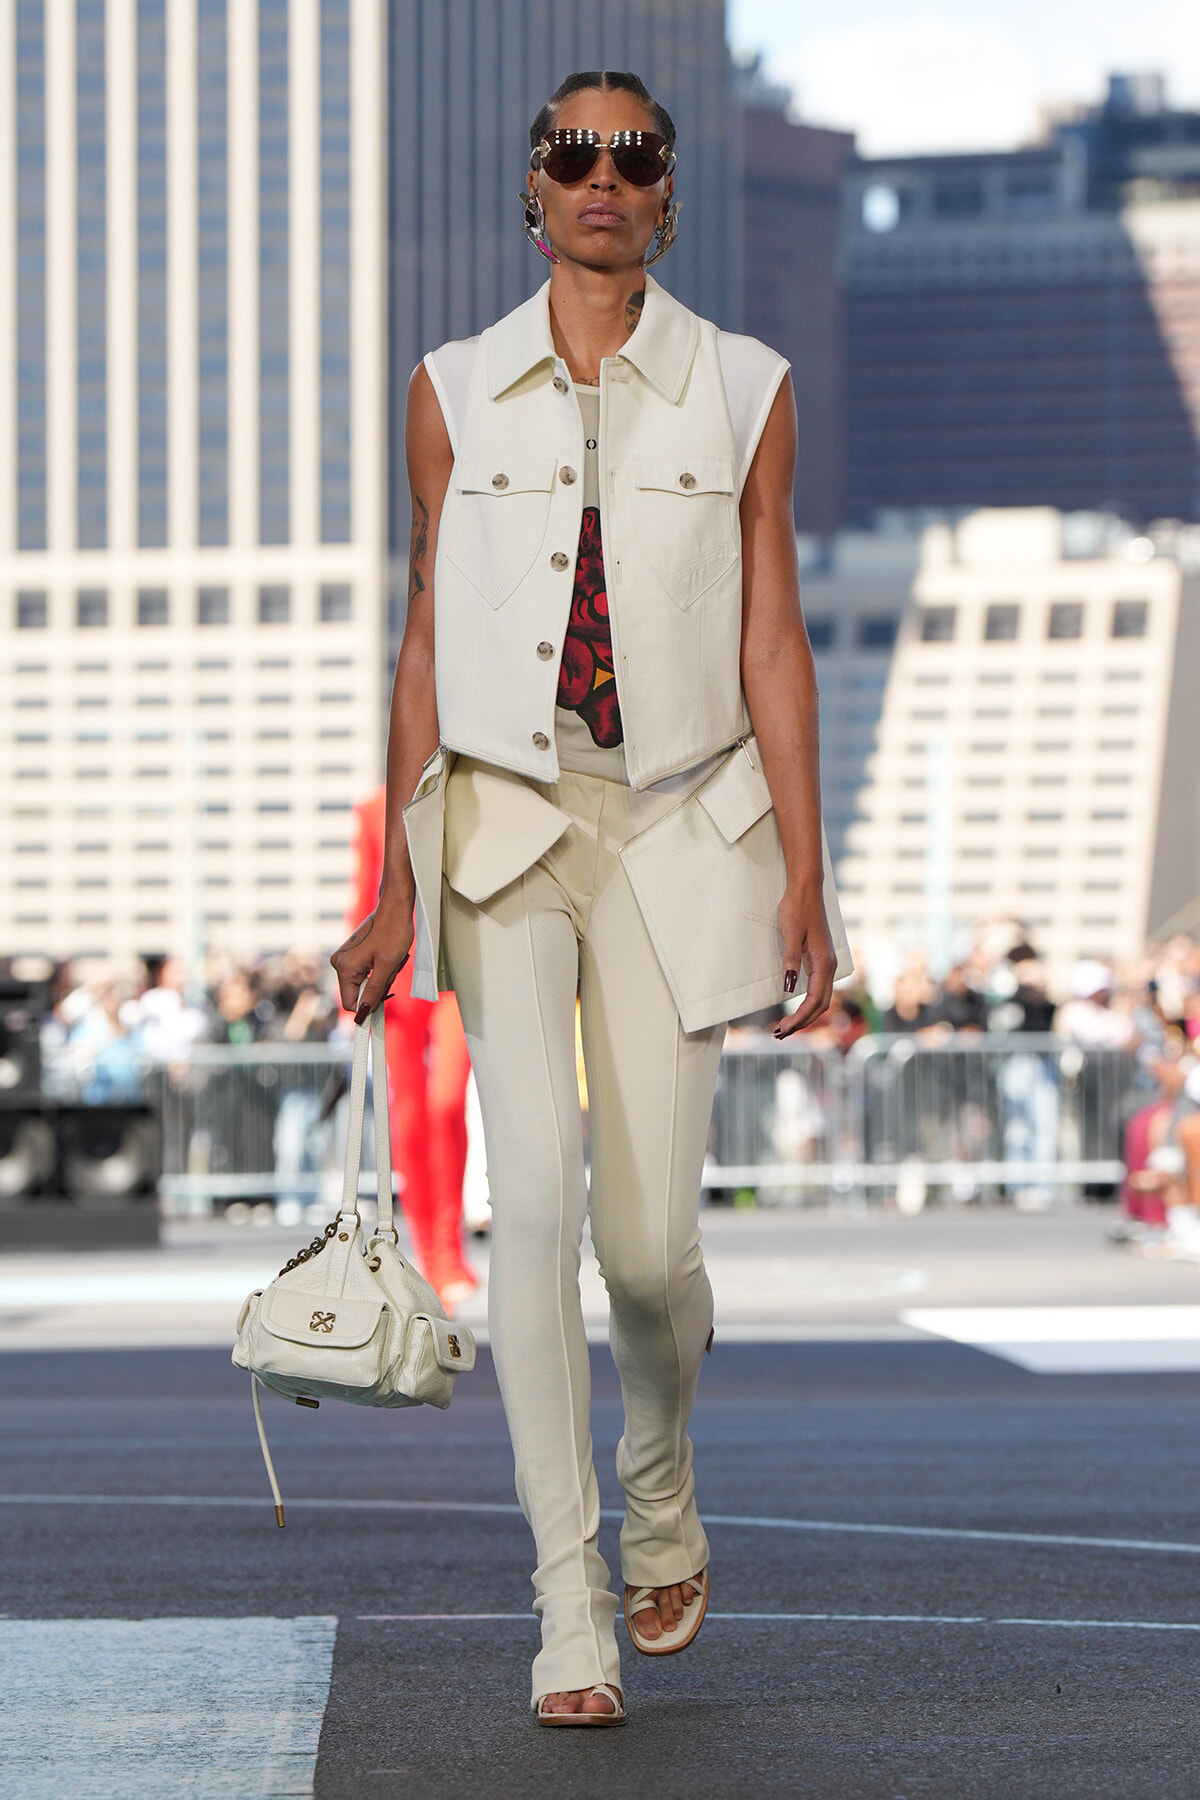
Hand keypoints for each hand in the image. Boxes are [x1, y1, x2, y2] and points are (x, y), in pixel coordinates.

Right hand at [330, 894, 414, 1022]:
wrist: (395, 907)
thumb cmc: (393, 931)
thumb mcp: (387, 966)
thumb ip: (373, 991)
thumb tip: (363, 1013)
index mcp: (344, 967)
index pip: (350, 1003)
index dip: (368, 1005)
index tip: (386, 996)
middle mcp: (339, 963)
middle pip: (357, 992)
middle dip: (377, 988)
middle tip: (390, 970)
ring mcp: (344, 957)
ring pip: (363, 983)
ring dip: (379, 978)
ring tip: (389, 961)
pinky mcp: (352, 954)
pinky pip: (364, 973)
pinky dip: (378, 970)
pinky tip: (385, 957)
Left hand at [774, 880, 836, 1039]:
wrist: (806, 889)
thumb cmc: (797, 908)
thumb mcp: (791, 933)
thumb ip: (791, 959)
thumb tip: (788, 987)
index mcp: (824, 962)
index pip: (814, 1000)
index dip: (799, 1018)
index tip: (782, 1029)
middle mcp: (829, 966)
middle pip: (820, 1005)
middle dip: (802, 1022)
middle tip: (779, 1034)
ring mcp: (826, 963)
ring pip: (820, 998)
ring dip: (805, 1015)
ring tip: (785, 1027)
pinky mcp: (820, 960)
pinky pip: (817, 989)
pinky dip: (807, 1004)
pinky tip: (795, 1009)